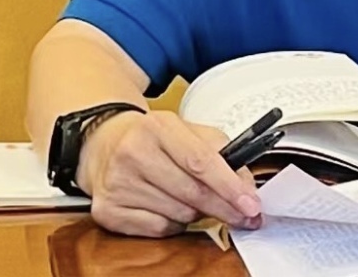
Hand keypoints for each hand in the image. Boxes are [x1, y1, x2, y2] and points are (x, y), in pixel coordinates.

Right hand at [77, 110, 261, 236]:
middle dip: (224, 207)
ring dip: (197, 213)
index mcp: (159, 127)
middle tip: (245, 215)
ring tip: (194, 198)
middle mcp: (134, 153)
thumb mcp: (188, 131)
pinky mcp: (107, 210)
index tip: (251, 203)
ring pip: (178, 214)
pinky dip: (173, 223)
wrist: (105, 142)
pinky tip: (170, 207)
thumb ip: (222, 153)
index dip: (229, 186)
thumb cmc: (154, 138)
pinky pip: (158, 230)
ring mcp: (118, 183)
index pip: (201, 161)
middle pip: (192, 192)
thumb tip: (247, 187)